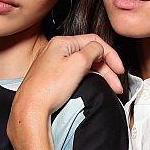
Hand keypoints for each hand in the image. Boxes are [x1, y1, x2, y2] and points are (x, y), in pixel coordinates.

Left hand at [8, 35, 123, 145]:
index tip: (119, 69)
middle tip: (116, 83)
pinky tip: (93, 87)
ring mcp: (53, 64)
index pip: (94, 41)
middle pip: (89, 54)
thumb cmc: (48, 88)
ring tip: (109, 88)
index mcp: (61, 42)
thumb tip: (99, 49)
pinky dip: (87, 79)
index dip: (111, 55)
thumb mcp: (78, 63)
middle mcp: (56, 50)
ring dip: (99, 75)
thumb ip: (93, 50)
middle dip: (106, 68)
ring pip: (83, 65)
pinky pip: (75, 73)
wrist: (30, 108)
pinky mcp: (52, 78)